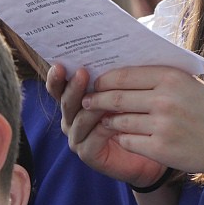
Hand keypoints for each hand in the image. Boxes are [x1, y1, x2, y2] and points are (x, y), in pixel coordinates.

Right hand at [47, 63, 165, 186]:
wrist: (147, 144)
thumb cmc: (134, 112)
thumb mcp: (121, 90)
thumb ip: (111, 77)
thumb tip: (110, 51)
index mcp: (74, 101)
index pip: (58, 88)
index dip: (56, 78)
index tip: (58, 66)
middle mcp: (70, 119)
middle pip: (66, 102)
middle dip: (74, 87)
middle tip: (82, 73)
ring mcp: (77, 137)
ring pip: (79, 119)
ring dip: (92, 106)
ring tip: (105, 96)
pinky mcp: (87, 153)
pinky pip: (93, 137)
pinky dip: (104, 128)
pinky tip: (116, 119)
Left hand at [84, 65, 203, 182]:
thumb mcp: (190, 84)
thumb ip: (160, 77)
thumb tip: (123, 73)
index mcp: (171, 77)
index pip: (125, 75)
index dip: (104, 80)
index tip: (95, 83)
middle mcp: (165, 99)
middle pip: (116, 97)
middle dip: (96, 100)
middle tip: (87, 101)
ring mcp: (161, 125)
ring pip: (119, 120)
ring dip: (107, 120)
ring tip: (103, 120)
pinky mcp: (160, 149)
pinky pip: (128, 141)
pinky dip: (121, 138)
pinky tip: (121, 136)